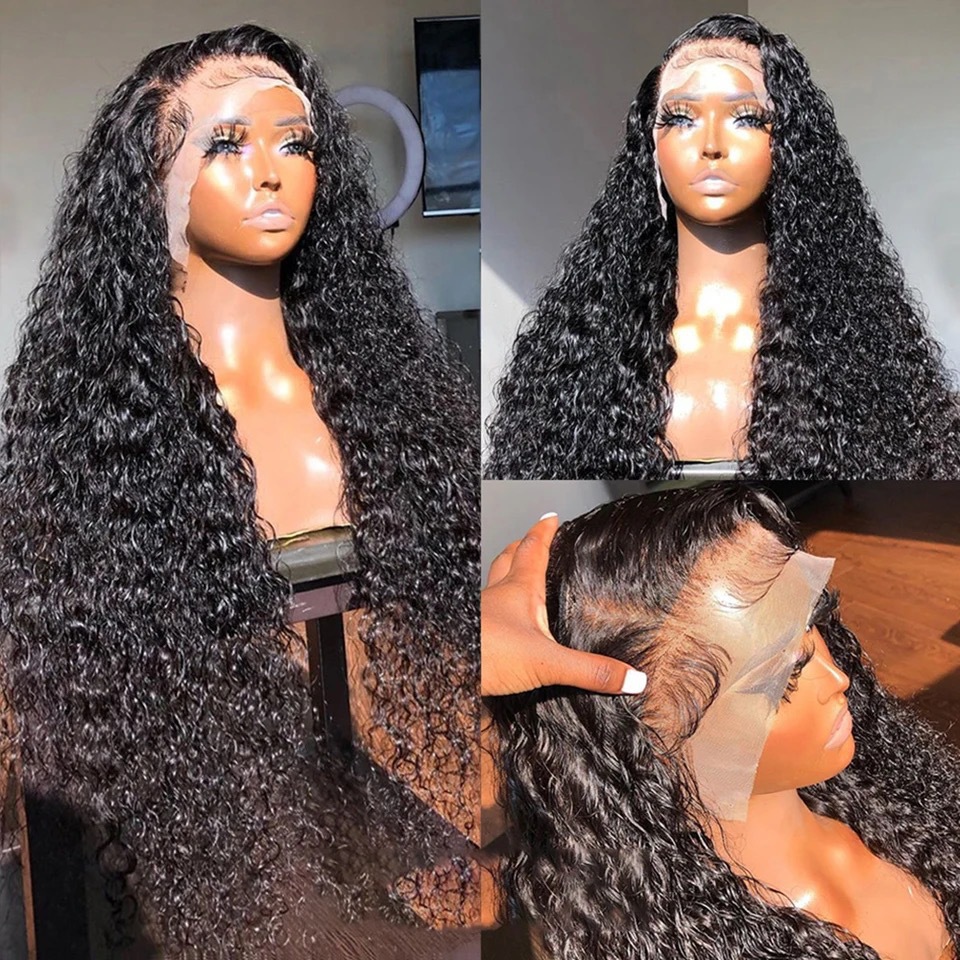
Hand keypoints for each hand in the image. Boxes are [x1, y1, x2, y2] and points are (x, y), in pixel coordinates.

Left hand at [481, 513, 646, 696]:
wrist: (444, 672)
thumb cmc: (488, 656)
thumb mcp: (548, 664)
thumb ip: (589, 671)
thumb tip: (632, 677)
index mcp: (519, 590)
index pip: (534, 549)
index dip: (544, 531)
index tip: (551, 517)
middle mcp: (497, 595)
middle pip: (509, 559)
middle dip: (521, 545)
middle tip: (532, 538)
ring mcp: (481, 612)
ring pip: (494, 582)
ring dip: (506, 573)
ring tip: (519, 576)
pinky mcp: (472, 633)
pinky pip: (486, 609)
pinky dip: (496, 605)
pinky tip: (503, 621)